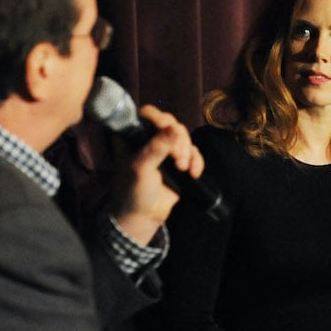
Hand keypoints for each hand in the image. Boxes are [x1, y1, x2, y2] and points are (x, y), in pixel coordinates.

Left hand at [109, 104, 203, 244]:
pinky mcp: (179, 162)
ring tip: (183, 169)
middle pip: (172, 125)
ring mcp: (166, 150)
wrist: (143, 216)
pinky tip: (193, 174)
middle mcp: (150, 139)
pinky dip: (196, 161)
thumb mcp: (141, 168)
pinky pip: (194, 153)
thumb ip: (156, 147)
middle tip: (176, 159)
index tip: (165, 129)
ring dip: (188, 152)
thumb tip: (174, 129)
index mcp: (134, 136)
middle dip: (179, 141)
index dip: (159, 118)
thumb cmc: (133, 190)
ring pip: (184, 138)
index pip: (148, 114)